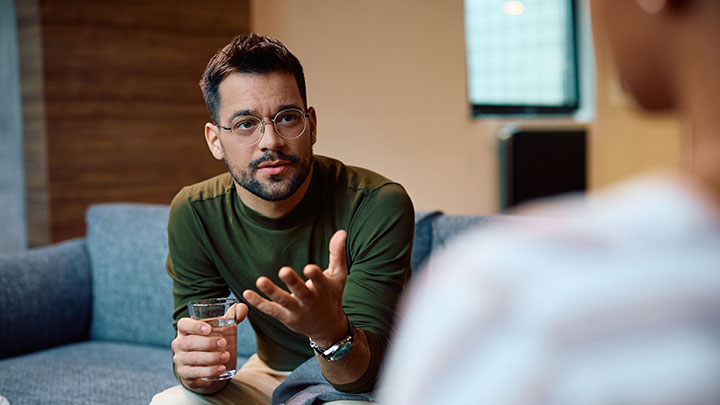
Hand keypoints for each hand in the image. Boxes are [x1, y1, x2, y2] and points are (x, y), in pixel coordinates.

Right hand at [171, 303, 247, 391]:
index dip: (194, 326)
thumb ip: (231, 317)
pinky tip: (221, 369)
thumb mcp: (219, 328)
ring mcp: (180, 359)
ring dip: (211, 358)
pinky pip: (194, 373)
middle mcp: (179, 344)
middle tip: (224, 343)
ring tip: (226, 356)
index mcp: (185, 329)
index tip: (209, 329)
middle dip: (207, 343)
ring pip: (192, 358)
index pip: (183, 324)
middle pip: (189, 342)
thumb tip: (242, 307)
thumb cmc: (210, 339)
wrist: (201, 364)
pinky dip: (209, 371)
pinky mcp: (184, 373)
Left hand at [243, 230, 348, 346]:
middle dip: (292, 282)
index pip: (320, 282)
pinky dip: (258, 302)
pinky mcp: (286, 317)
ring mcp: (297, 310)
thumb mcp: (338, 275)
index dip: (315, 276)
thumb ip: (337, 253)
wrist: (327, 327)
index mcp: (324, 290)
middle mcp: (310, 301)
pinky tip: (247, 293)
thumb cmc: (332, 295)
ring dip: (271, 291)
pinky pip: (271, 310)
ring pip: (283, 301)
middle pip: (301, 292)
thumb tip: (341, 231)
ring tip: (260, 280)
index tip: (309, 268)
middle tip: (283, 271)